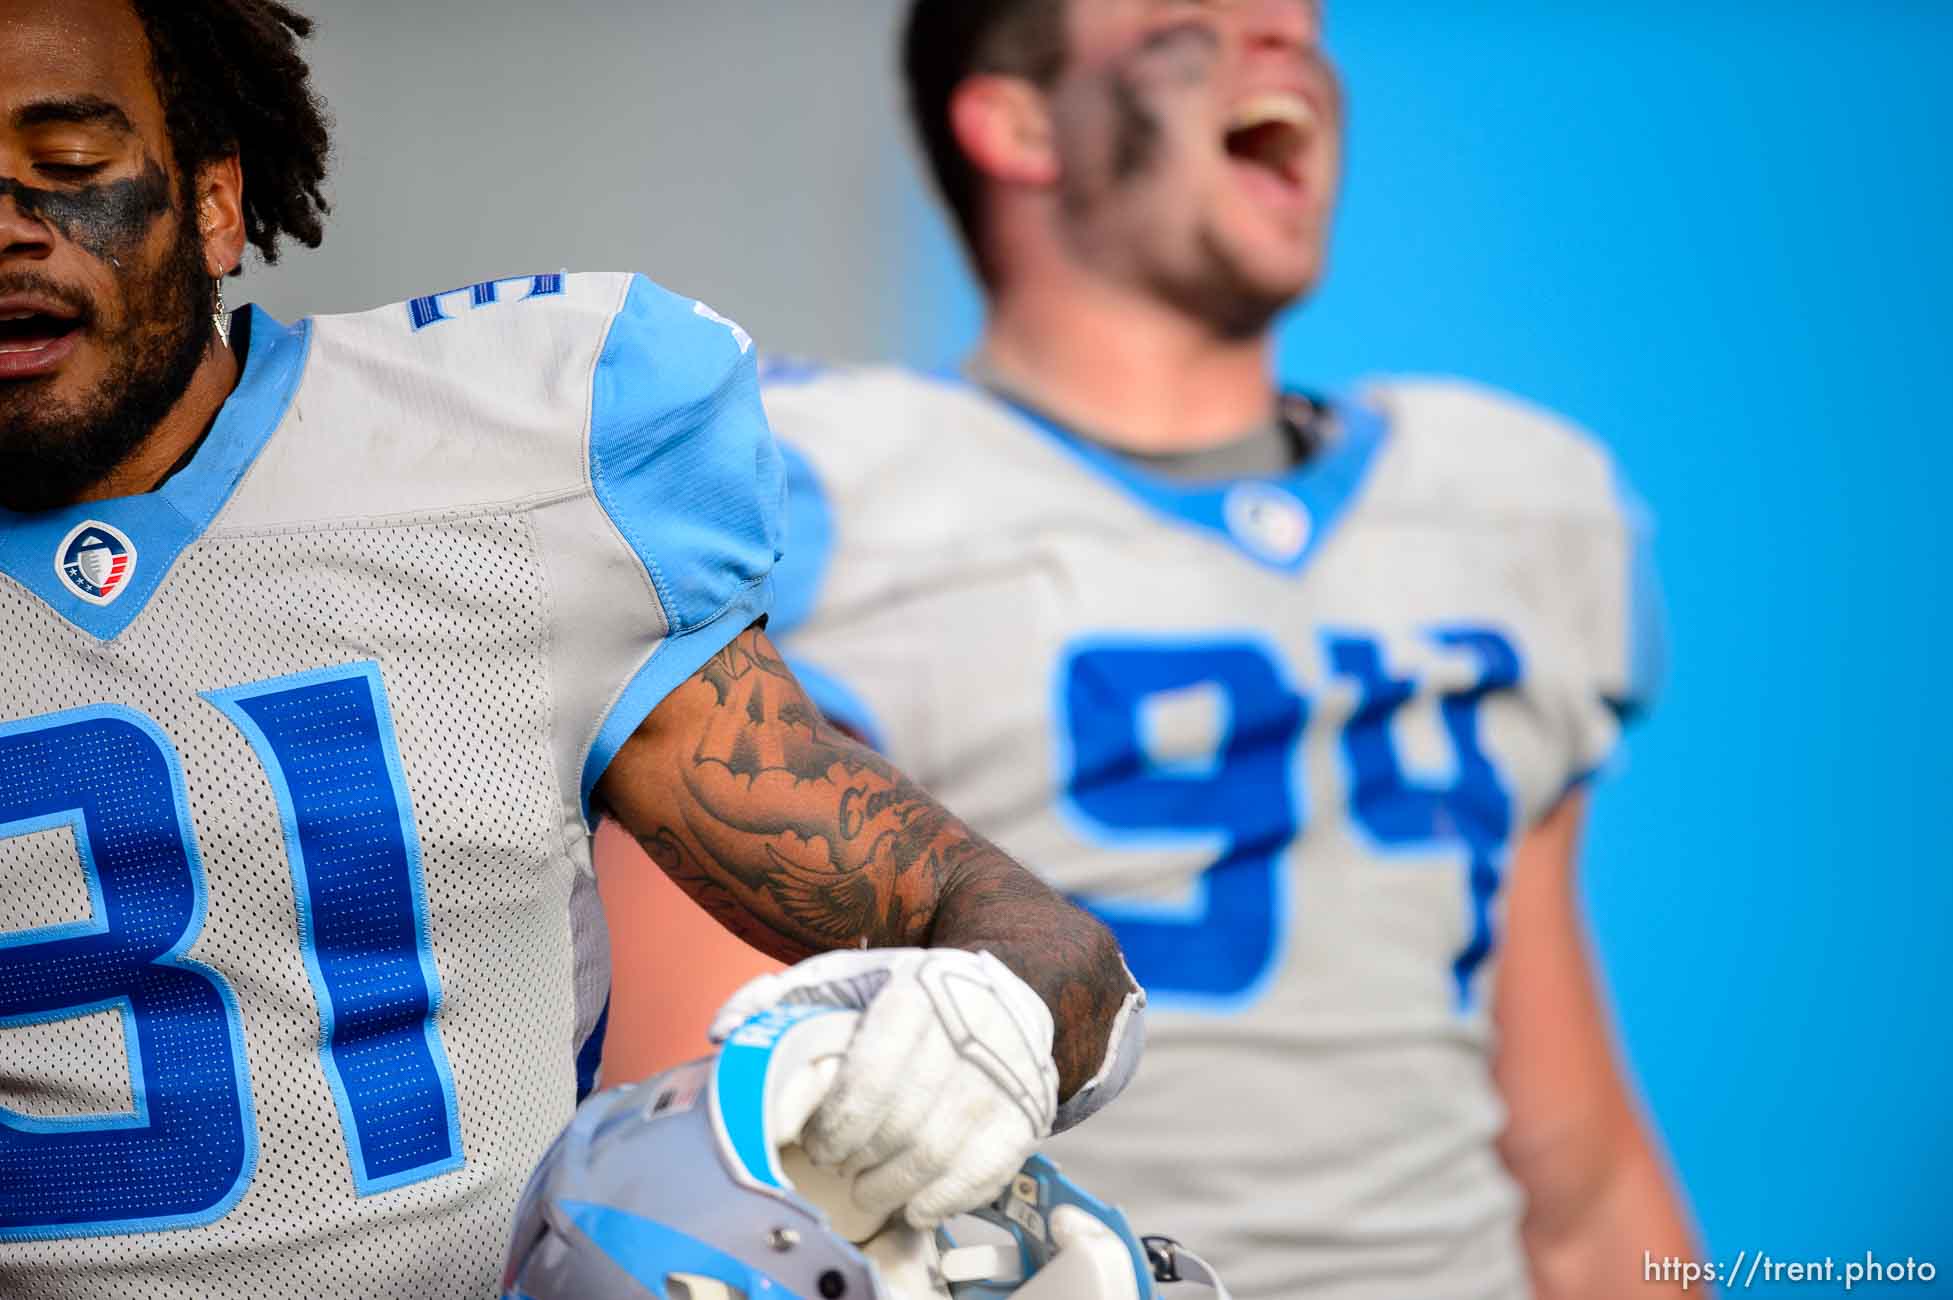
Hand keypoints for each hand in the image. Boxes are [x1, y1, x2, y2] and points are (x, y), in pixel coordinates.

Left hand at [710, 946, 1057, 1228]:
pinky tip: (918, 1206)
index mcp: (915, 992)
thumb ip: (781, 996)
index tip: (816, 1141)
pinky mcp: (1029, 1110)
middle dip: (859, 1157)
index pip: (869, 1076)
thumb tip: (723, 1031)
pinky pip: (987, 1170)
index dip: (836, 1124)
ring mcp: (1005, 1073)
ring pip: (940, 1152)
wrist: (1005, 989)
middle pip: (902, 1122)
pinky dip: (947, 1199)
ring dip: (894, 1186)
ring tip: (868, 1191)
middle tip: (836, 1166)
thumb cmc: (907, 993)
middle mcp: (967, 1030)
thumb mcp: (847, 977)